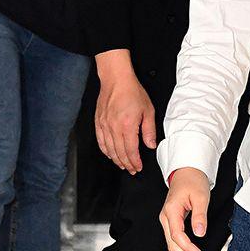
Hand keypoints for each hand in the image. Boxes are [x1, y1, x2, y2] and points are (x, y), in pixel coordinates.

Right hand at [94, 49, 157, 173]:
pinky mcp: (98, 123)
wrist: (116, 80)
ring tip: (122, 165)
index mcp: (127, 126)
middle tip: (131, 170)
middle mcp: (114, 128)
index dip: (135, 162)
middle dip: (126, 164)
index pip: (131, 151)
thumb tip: (150, 145)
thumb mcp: (148, 110)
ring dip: (116, 160)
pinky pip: (100, 141)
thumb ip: (149, 130)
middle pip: (119, 153)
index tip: (138, 167)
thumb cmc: (132, 92)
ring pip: (109, 149)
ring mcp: (104, 126)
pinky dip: (105, 151)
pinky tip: (110, 154)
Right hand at [159, 167, 211, 250]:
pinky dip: (184, 248)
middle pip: (172, 244)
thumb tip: (200, 233)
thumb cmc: (193, 180)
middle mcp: (166, 217)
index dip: (188, 248)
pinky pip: (175, 239)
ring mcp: (167, 220)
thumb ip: (200, 215)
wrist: (187, 171)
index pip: (176, 236)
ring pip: (172, 244)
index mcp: (171, 210)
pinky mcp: (172, 221)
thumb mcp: (201, 196)